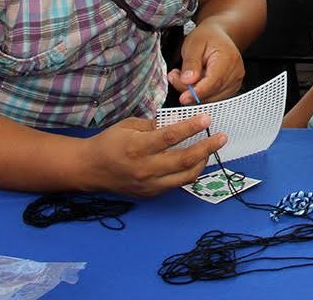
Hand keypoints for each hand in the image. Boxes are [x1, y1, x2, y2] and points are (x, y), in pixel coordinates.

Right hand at [86, 114, 224, 196]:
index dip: (191, 127)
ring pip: (186, 176)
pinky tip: (195, 161)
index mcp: (138, 148)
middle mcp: (146, 168)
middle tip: (222, 138)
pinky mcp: (151, 194)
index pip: (170, 137)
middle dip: (207, 148)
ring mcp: (149, 184)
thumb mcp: (129, 125)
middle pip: (184, 160)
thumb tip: (177, 125)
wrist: (90, 170)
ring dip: (203, 162)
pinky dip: (189, 172)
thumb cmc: (109, 142)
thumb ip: (154, 125)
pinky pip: (176, 184)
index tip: (207, 119)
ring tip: (211, 149)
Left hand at [167, 21, 244, 103]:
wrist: (217, 35)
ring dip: (194, 92)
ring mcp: (235, 81)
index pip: (214, 82)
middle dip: (191, 91)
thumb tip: (187, 81)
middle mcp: (236, 72)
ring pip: (212, 97)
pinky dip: (201, 93)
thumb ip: (190, 63)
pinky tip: (193, 81)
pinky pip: (214, 97)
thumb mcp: (193, 44)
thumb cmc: (207, 37)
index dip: (198, 92)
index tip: (183, 97)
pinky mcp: (231, 88)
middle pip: (212, 91)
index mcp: (228, 59)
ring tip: (183, 76)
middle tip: (174, 78)